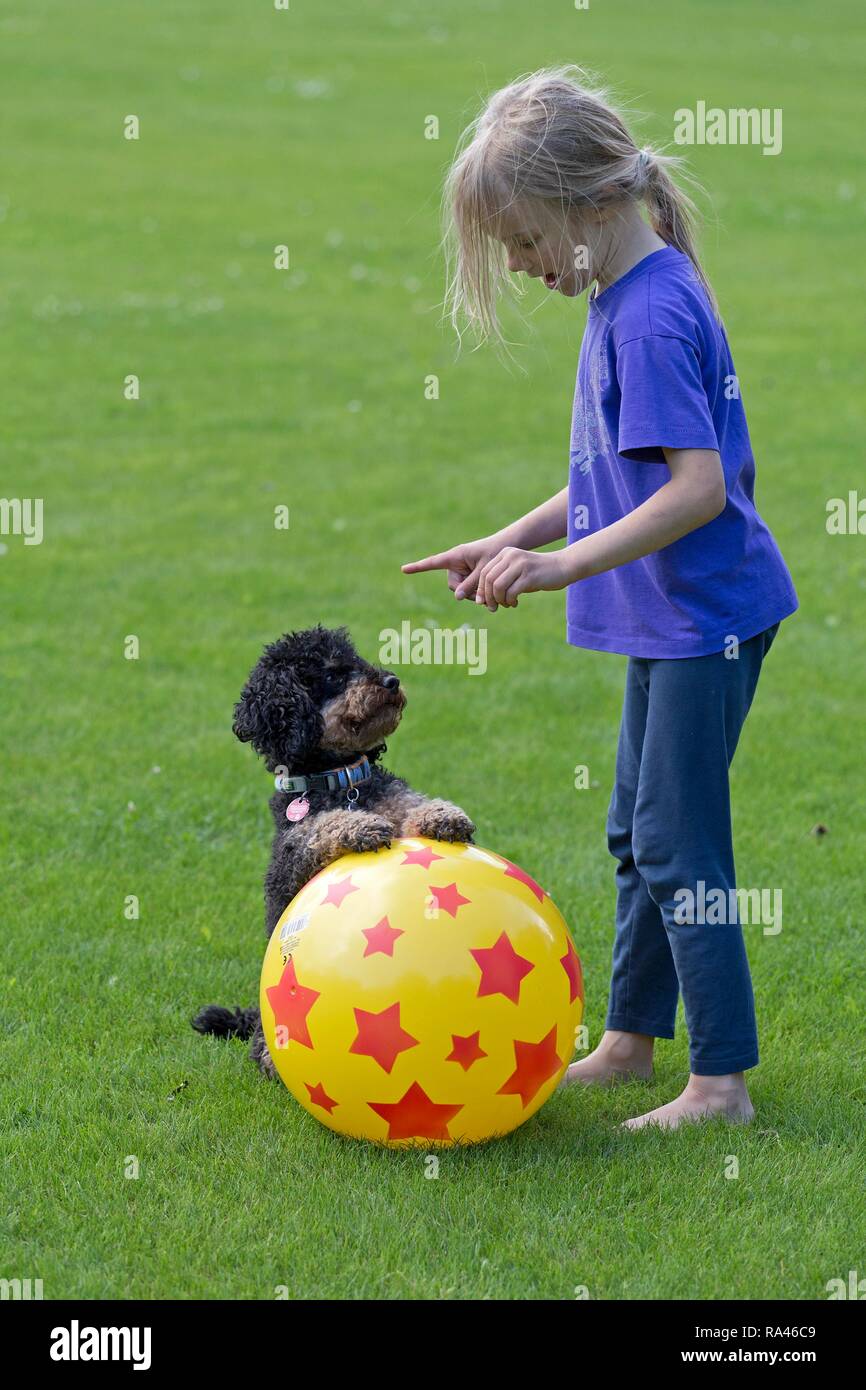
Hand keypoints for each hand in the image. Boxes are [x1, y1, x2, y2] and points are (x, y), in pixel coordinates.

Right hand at [401, 534, 515, 599]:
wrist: (509, 547)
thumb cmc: (496, 552)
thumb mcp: (484, 569)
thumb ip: (472, 584)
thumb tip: (458, 598)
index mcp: (456, 556)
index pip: (433, 562)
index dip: (419, 567)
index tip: (403, 569)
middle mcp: (457, 563)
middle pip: (454, 585)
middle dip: (467, 592)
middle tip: (483, 596)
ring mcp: (463, 570)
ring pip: (462, 590)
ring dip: (474, 595)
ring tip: (490, 594)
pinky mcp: (469, 576)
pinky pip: (468, 590)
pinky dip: (478, 594)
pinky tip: (490, 597)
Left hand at [474, 547, 570, 610]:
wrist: (563, 567)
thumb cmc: (538, 574)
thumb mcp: (517, 572)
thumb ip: (501, 580)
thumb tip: (483, 599)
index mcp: (505, 553)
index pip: (484, 572)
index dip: (481, 589)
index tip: (484, 602)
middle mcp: (511, 556)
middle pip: (488, 579)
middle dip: (488, 597)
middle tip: (493, 607)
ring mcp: (520, 565)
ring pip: (497, 586)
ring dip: (499, 600)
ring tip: (506, 604)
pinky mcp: (530, 576)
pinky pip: (511, 592)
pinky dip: (510, 601)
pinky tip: (515, 603)